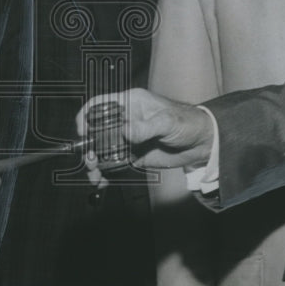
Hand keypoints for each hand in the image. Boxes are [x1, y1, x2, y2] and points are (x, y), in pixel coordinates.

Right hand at [76, 89, 214, 186]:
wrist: (201, 143)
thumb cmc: (186, 122)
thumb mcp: (167, 121)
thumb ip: (145, 127)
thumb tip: (126, 132)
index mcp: (129, 103)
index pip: (100, 104)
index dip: (87, 115)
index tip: (83, 131)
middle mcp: (125, 120)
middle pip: (97, 130)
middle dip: (89, 146)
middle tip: (90, 160)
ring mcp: (128, 138)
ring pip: (103, 150)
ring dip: (95, 163)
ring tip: (94, 175)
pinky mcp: (133, 155)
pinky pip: (114, 164)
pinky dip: (106, 174)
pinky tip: (101, 182)